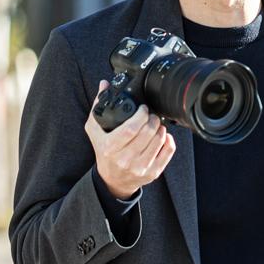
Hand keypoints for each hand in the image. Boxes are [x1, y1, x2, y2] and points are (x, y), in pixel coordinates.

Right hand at [84, 80, 175, 198]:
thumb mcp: (95, 130)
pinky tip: (163, 136)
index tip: (143, 109)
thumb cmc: (104, 151)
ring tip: (155, 125)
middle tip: (151, 116)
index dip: (141, 115)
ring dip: (160, 128)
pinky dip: (169, 140)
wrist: (112, 180)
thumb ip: (97, 106)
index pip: (131, 129)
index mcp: (110, 147)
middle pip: (147, 133)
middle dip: (152, 119)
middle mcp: (125, 159)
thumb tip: (104, 84)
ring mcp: (140, 168)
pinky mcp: (152, 173)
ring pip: (159, 141)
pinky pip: (168, 152)